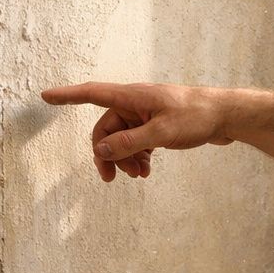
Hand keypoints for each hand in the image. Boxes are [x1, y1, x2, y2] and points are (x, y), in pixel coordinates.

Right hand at [39, 82, 233, 181]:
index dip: (67, 96)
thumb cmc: (197, 116)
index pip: (92, 94)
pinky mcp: (155, 125)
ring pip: (121, 139)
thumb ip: (129, 143)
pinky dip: (137, 157)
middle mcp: (135, 103)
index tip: (46, 97)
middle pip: (106, 129)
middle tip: (112, 178)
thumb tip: (101, 151)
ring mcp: (145, 114)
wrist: (227, 116)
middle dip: (107, 154)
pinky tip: (147, 171)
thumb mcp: (161, 133)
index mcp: (132, 97)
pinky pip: (135, 142)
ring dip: (125, 159)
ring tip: (139, 175)